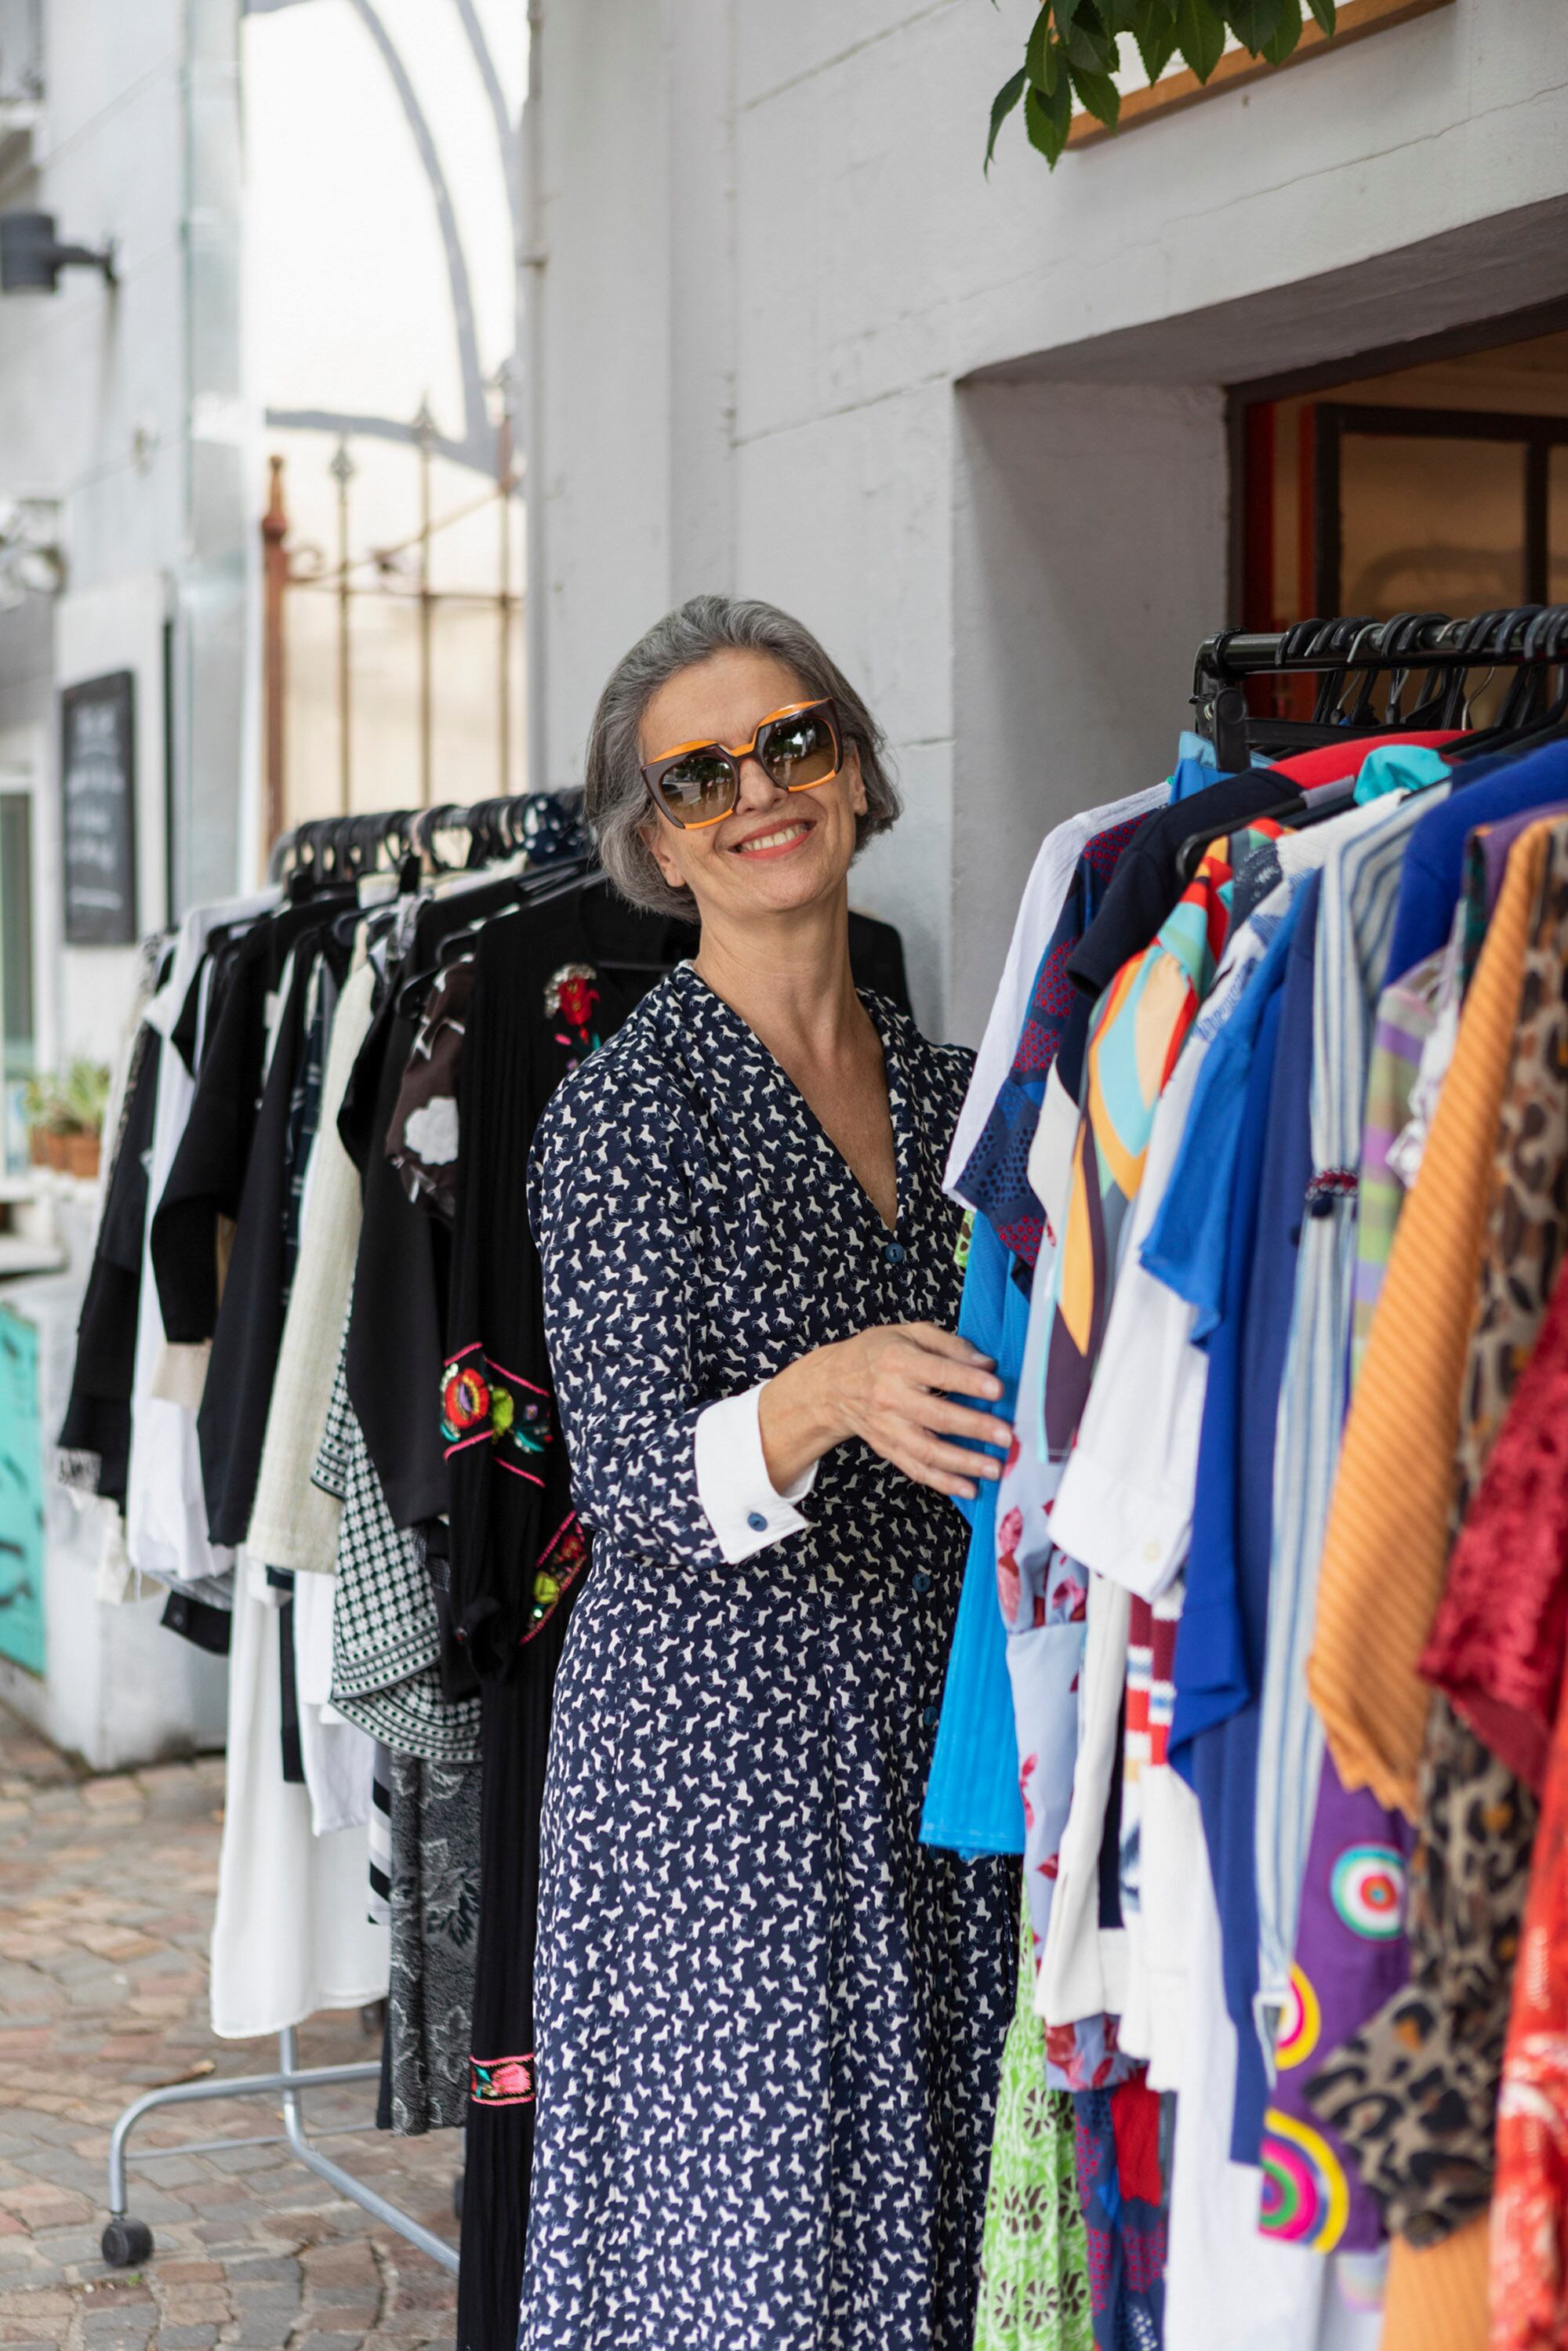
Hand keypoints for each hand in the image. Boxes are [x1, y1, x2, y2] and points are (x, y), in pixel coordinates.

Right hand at [760, 1322, 1009, 1501]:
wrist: (833, 1385)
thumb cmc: (877, 1353)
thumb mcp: (909, 1333)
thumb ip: (950, 1345)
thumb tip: (986, 1363)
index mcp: (899, 1362)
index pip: (939, 1373)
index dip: (969, 1382)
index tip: (998, 1390)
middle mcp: (892, 1397)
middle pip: (937, 1417)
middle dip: (974, 1428)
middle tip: (1006, 1435)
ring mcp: (889, 1427)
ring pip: (928, 1450)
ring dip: (963, 1462)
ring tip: (994, 1468)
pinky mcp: (888, 1448)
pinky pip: (916, 1469)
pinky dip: (943, 1482)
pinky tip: (969, 1488)